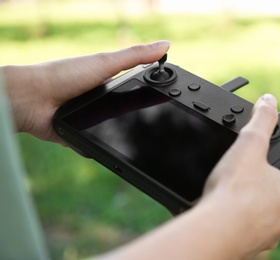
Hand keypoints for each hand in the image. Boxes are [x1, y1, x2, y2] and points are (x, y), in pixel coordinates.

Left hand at [2, 40, 169, 143]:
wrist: (32, 100)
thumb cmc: (64, 75)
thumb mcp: (106, 63)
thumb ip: (135, 56)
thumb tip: (165, 44)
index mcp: (110, 82)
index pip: (138, 88)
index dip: (155, 94)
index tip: (171, 101)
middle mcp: (103, 100)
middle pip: (129, 113)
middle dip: (141, 122)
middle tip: (156, 129)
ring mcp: (93, 119)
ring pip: (116, 131)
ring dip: (123, 137)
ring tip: (136, 143)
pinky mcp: (83, 135)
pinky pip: (99, 145)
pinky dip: (104, 149)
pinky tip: (112, 152)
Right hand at [97, 94, 279, 259]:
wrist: (217, 229)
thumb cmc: (235, 189)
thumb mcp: (249, 143)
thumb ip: (262, 119)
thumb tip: (269, 100)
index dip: (263, 169)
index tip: (247, 169)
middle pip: (270, 197)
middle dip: (253, 190)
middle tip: (233, 184)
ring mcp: (271, 236)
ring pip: (258, 216)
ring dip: (244, 209)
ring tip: (225, 200)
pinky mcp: (253, 249)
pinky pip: (246, 233)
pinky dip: (236, 225)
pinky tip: (221, 216)